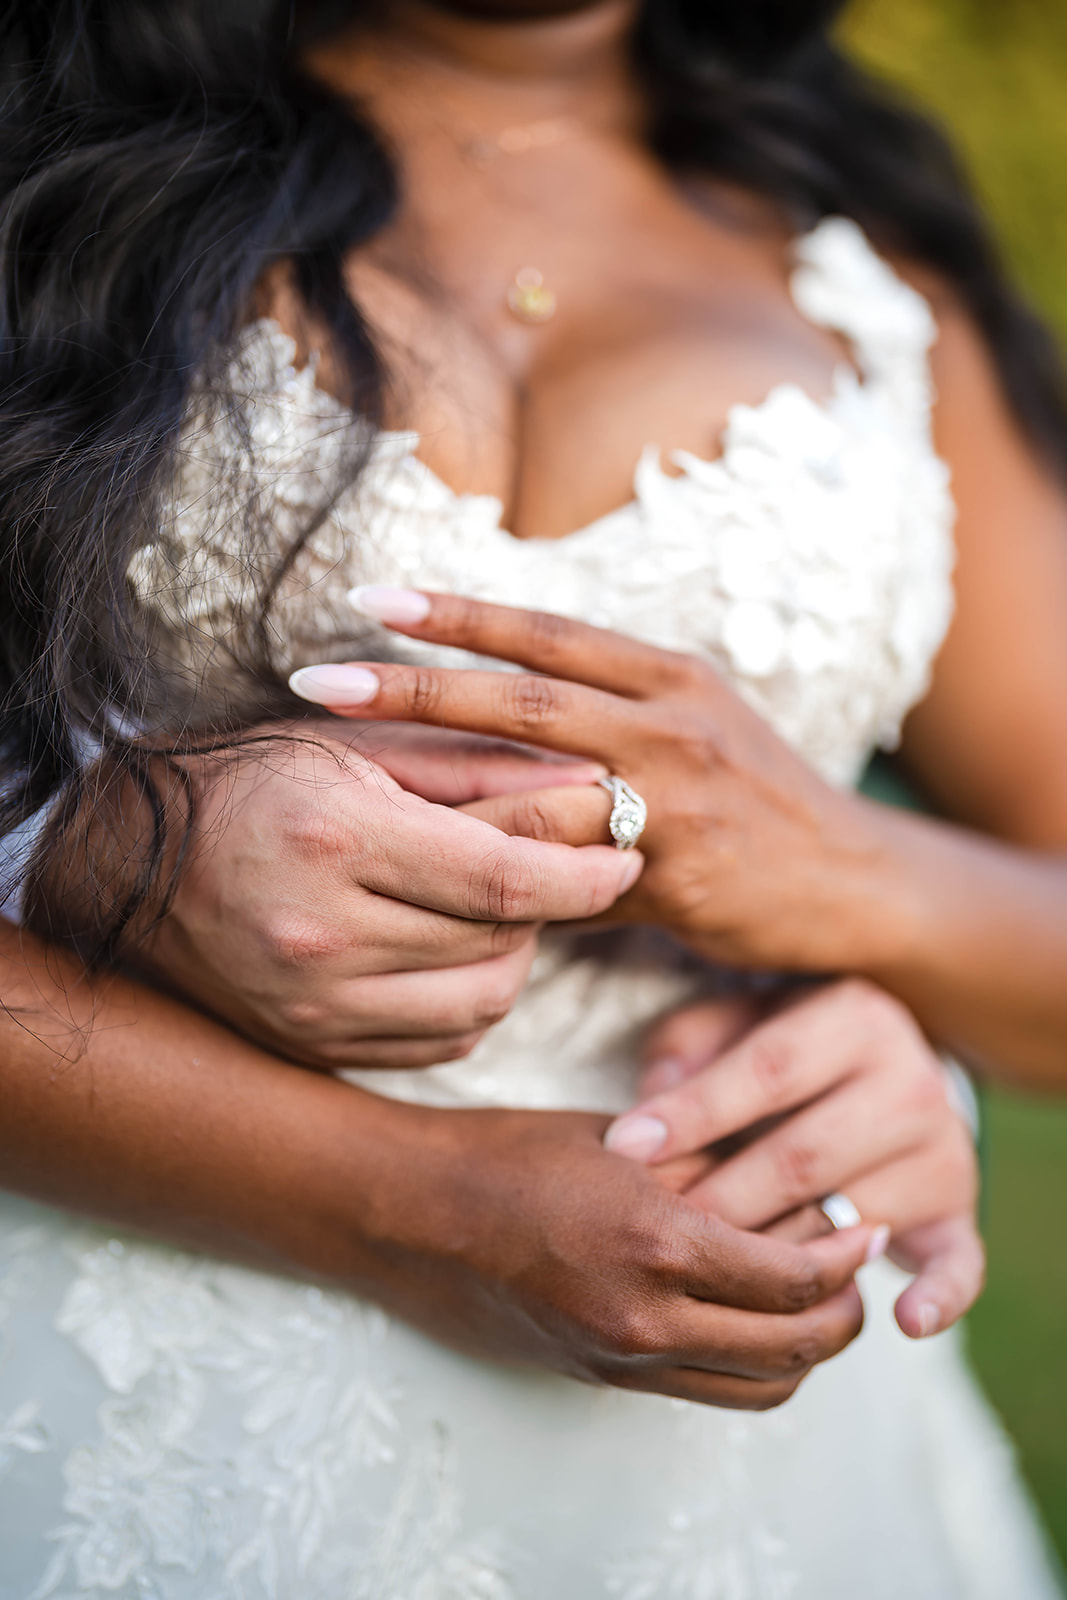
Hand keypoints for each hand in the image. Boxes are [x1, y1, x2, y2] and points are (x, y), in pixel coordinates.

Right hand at [136, 722, 639, 1069]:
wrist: (128, 862)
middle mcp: (319, 937)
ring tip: (498, 902)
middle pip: (499, 941)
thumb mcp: (359, 747)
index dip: (584, 872)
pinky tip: (455, 947)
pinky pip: (440, 1043)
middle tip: (561, 863)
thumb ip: (479, 770)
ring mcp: (310, 1007)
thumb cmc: (251, 781)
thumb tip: (592, 790)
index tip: (625, 852)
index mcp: (334, 842)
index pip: (502, 878)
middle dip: (555, 903)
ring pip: (482, 1003)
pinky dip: (471, 999)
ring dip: (517, 953)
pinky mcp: (312, 1046)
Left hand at [288, 589, 887, 972]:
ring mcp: (680, 801)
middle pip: (527, 698)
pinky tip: (431, 876)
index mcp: (670, 677)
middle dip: (416, 687)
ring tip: (351, 779)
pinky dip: (505, 872)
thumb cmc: (756, 797)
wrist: (852, 878)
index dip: (460, 614)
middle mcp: (674, 725)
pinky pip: (572, 876)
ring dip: (442, 785)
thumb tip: (496, 718)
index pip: (549, 632)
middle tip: (320, 676)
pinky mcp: (682, 877)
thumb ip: (604, 713)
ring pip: (541, 788)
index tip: (373, 597)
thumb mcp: (695, 724)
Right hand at [340, 1096, 879, 1409]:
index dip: (845, 1257)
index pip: (791, 1278)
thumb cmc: (510, 1153)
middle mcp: (644, 1319)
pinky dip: (747, 1365)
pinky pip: (705, 1392)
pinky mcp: (600, 1377)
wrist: (411, 1214)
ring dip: (803, 1352)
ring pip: (758, 1387)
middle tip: (858, 1272)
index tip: (866, 1227)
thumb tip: (787, 1187)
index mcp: (654, 1243)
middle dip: (843, 1314)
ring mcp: (620, 1360)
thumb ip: (706, 1170)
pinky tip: (747, 1316)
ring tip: (815, 1301)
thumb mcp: (621, 1141)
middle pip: (792, 1349)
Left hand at [604, 980, 983, 1339]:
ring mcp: (941, 1151)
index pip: (768, 1070)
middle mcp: (910, 1081)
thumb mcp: (736, 1019)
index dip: (694, 1112)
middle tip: (655, 1231)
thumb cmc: (780, 1044)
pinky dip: (939, 1297)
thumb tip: (652, 1099)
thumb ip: (690, 1044)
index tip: (626, 1146)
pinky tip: (903, 1319)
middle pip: (805, 1155)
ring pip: (855, 1219)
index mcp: (853, 1018)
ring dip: (781, 1259)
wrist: (882, 1064)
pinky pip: (958, 1262)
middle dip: (721, 1199)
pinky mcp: (958, 1212)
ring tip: (711, 1282)